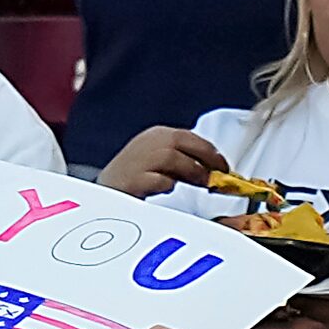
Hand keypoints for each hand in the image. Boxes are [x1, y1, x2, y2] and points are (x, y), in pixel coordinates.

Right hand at [99, 125, 230, 199]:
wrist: (105, 193)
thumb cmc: (135, 178)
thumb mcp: (159, 160)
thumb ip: (182, 160)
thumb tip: (211, 170)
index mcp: (155, 135)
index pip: (187, 137)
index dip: (209, 150)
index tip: (223, 165)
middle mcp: (146, 143)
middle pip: (181, 142)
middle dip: (205, 158)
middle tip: (219, 175)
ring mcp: (137, 160)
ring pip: (171, 157)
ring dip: (191, 171)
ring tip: (202, 183)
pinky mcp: (131, 180)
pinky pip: (156, 179)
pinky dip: (168, 184)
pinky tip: (169, 189)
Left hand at [255, 252, 328, 328]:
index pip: (297, 299)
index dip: (288, 283)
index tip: (284, 268)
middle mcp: (323, 325)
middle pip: (292, 307)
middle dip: (287, 289)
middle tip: (284, 271)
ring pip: (298, 315)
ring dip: (296, 299)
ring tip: (294, 280)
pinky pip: (308, 320)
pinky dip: (306, 308)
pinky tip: (312, 295)